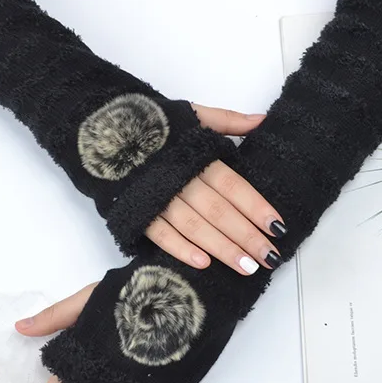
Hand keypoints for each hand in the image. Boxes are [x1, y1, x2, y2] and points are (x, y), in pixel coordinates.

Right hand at [147, 104, 285, 275]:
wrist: (103, 129)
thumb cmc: (154, 126)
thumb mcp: (193, 115)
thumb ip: (229, 121)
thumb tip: (262, 121)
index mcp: (197, 156)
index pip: (233, 186)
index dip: (256, 207)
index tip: (278, 226)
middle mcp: (180, 178)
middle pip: (219, 211)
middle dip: (246, 236)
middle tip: (270, 256)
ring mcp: (158, 197)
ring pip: (194, 226)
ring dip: (221, 248)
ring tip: (246, 267)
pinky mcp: (137, 211)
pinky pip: (160, 234)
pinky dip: (180, 249)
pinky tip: (202, 264)